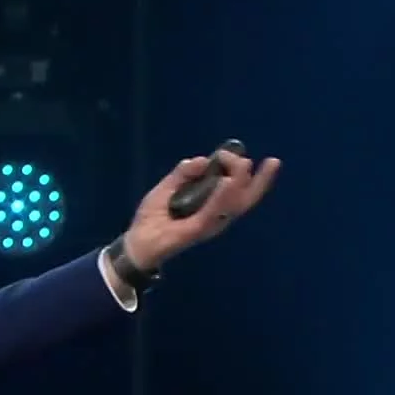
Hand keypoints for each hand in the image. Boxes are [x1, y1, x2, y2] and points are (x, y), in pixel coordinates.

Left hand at [121, 150, 280, 271]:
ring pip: (236, 203)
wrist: (136, 242)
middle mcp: (218, 215)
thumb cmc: (152, 218)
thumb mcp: (166, 188)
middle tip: (256, 160)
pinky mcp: (198, 230)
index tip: (227, 152)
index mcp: (213, 206)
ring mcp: (210, 223)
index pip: (241, 189)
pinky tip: (227, 181)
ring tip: (243, 164)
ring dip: (241, 181)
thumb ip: (183, 173)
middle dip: (259, 178)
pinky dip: (221, 196)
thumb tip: (202, 160)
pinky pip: (213, 212)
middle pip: (247, 197)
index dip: (244, 170)